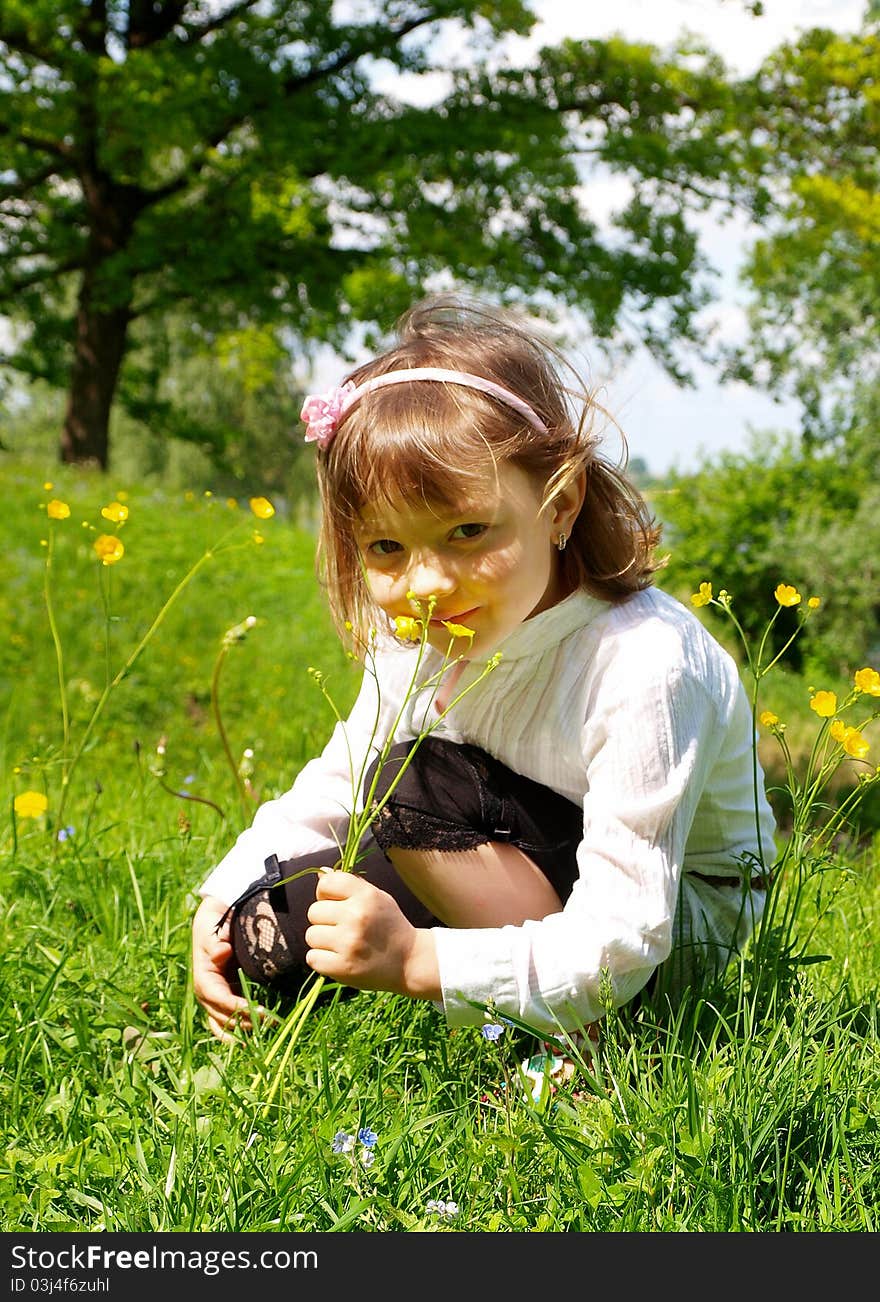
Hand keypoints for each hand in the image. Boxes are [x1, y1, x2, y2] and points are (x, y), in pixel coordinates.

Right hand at [192, 895, 259, 1042]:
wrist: (214, 919)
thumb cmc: (214, 923)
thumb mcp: (212, 927)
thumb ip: (215, 941)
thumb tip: (221, 953)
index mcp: (203, 977)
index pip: (217, 997)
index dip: (234, 1006)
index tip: (255, 1010)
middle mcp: (206, 992)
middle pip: (221, 1015)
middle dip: (243, 1021)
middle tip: (269, 1022)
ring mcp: (213, 998)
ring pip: (223, 1024)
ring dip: (241, 1031)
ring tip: (264, 1033)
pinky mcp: (223, 999)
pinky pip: (225, 1022)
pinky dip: (237, 1032)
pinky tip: (253, 1038)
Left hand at [305, 871, 439, 998]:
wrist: (409, 961)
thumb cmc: (389, 925)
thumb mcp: (377, 897)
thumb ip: (349, 884)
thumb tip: (321, 874)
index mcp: (366, 895)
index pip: (326, 883)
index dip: (325, 893)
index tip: (335, 903)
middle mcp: (356, 916)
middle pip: (313, 912)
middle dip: (324, 919)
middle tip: (342, 928)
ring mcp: (349, 943)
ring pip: (311, 936)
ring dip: (322, 941)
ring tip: (342, 944)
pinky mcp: (342, 967)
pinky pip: (312, 958)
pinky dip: (322, 960)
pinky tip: (339, 958)